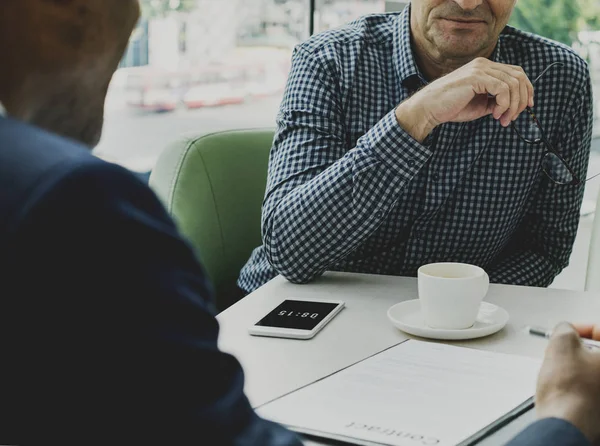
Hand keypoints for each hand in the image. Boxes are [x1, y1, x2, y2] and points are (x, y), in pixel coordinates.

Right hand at [395, 58, 533, 141]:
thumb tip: (513, 107)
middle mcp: (484, 64)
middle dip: (521, 100)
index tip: (527, 107)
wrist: (429, 108)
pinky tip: (494, 114)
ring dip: (512, 106)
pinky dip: (504, 104)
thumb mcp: (480, 104)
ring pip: (513, 84)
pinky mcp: (476, 77)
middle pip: (519, 77)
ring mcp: (480, 69)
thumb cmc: (450, 107)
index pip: (516, 73)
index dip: (526, 90)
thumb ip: (496, 101)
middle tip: (512, 118)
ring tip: (502, 119)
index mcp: (485, 68)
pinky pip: (503, 89)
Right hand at [535, 322, 599, 442]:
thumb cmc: (569, 390)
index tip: (569, 331)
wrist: (565, 423)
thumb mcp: (560, 343)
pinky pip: (588, 388)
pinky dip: (576, 384)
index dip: (582, 328)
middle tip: (563, 351)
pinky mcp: (598, 407)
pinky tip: (563, 387)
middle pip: (597, 354)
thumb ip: (564, 329)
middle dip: (578, 349)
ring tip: (559, 371)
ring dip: (575, 366)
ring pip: (591, 371)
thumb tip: (565, 330)